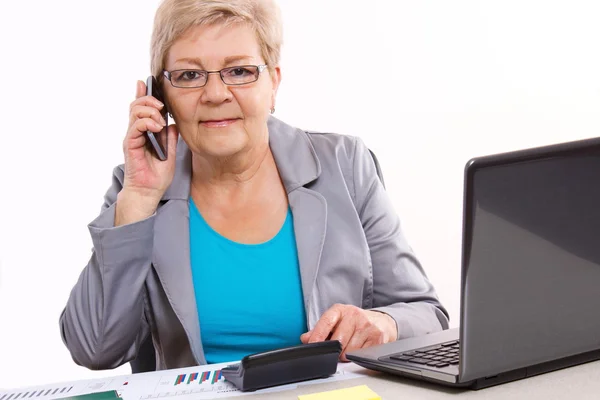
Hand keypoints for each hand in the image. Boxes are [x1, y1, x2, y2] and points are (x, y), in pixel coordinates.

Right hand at [116, 80, 178, 224]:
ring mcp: (132, 137)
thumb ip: (170, 137)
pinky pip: (136, 126)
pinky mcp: (130, 144)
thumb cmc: (157, 174)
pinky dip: (147, 122)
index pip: (141, 107)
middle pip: (136, 104)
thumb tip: (173, 123)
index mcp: (145, 131)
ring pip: (135, 111)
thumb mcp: (170, 152)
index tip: (148, 81)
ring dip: (150, 110)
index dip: (143, 93)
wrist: (150, 191)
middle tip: (162, 105)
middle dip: (149, 99)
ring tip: (160, 121)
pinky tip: (157, 127)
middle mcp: (136, 132)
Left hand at [300, 304, 397, 361]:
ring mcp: (367, 326)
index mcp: (340, 310)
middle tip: (335, 351)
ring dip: (346, 356)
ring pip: (349, 351)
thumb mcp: (336, 321)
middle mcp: (354, 315)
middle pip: (338, 341)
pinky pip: (362, 355)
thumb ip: (320, 330)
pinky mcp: (378, 337)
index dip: (317, 335)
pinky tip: (359, 349)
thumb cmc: (354, 322)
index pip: (326, 322)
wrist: (381, 321)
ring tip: (349, 349)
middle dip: (334, 351)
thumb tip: (305, 339)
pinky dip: (358, 357)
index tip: (312, 345)